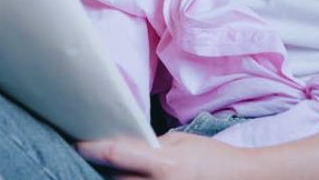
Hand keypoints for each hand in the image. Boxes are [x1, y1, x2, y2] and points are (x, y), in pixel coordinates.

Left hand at [77, 133, 254, 179]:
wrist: (242, 179)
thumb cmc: (212, 157)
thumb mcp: (181, 141)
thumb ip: (150, 146)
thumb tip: (125, 147)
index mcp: (163, 164)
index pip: (115, 155)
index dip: (91, 149)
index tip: (75, 143)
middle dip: (97, 170)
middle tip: (83, 157)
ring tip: (99, 171)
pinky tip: (123, 178)